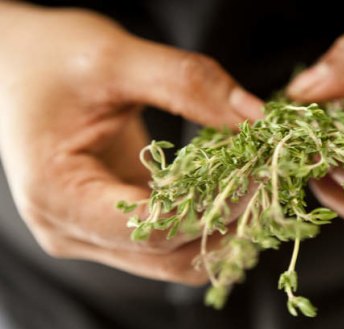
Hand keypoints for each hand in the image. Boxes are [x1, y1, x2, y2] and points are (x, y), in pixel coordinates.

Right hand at [0, 3, 261, 282]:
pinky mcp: (116, 221)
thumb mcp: (114, 57)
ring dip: (225, 227)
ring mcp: (96, 232)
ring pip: (179, 257)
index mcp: (60, 196)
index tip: (263, 171)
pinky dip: (209, 218)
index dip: (217, 206)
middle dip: (230, 222)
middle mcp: (75, 230)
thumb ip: (187, 83)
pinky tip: (234, 185)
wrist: (16, 62)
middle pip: (173, 256)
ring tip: (258, 181)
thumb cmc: (47, 57)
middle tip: (271, 176)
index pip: (155, 228)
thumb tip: (254, 116)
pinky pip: (173, 238)